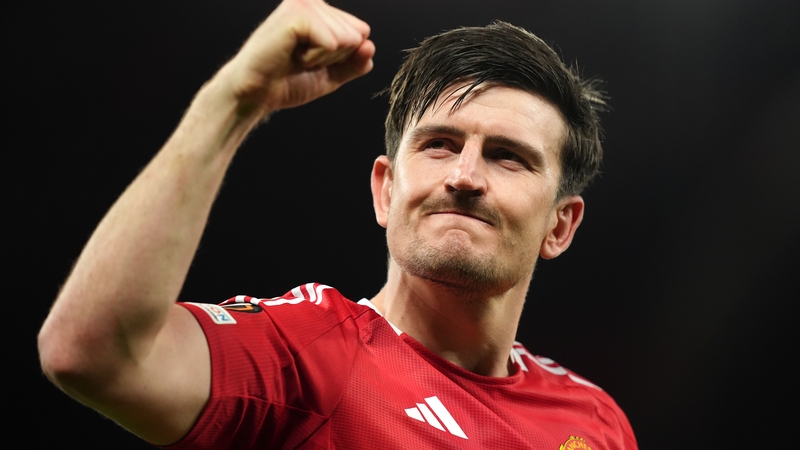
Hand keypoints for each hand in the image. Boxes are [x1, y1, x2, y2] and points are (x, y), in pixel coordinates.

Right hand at [220, 0, 374, 114]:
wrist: (258, 93)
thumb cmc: (288, 81)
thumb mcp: (332, 75)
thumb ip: (356, 63)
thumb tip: (370, 47)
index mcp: (323, 11)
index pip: (362, 33)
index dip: (343, 56)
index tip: (313, 60)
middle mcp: (315, 1)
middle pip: (358, 35)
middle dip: (334, 57)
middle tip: (302, 60)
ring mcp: (306, 4)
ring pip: (347, 39)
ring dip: (323, 58)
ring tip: (296, 57)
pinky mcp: (297, 13)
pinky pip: (332, 42)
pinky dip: (315, 58)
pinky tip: (293, 55)